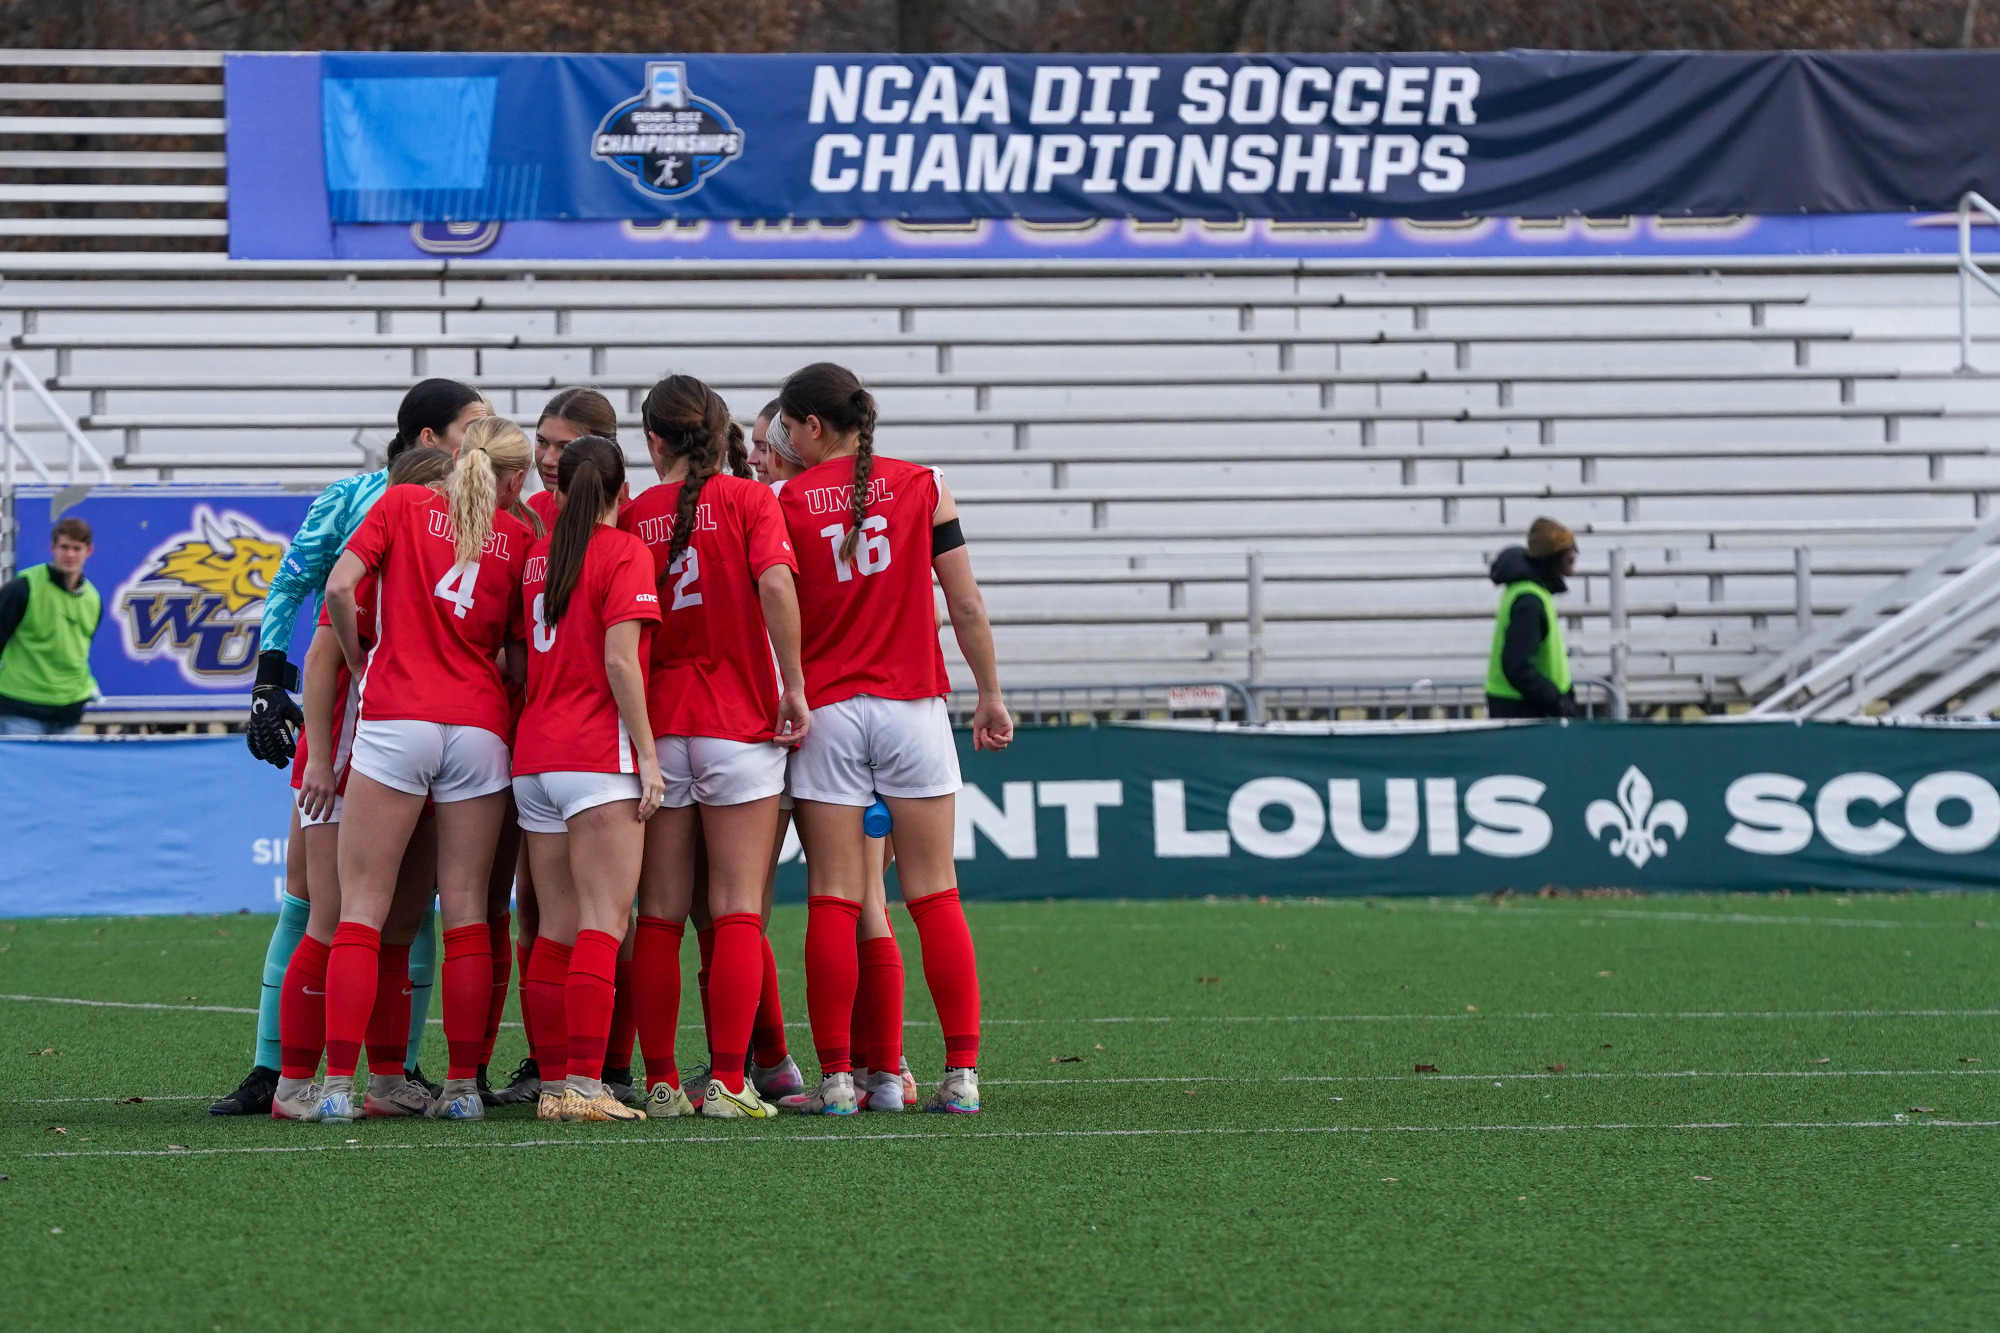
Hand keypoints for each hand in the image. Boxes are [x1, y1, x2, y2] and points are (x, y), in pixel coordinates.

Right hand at [245, 651, 300, 766]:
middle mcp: (263, 726)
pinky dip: (256, 751)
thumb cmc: (282, 701)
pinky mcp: (251, 728)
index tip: (293, 755)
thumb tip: (309, 734)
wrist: (264, 692)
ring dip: (268, 757)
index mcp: (275, 721)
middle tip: (284, 764)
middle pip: (270, 748)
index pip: (282, 741)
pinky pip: (252, 743)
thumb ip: (299, 722)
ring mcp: (255, 728)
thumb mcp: (293, 709)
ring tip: (276, 762)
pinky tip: (262, 757)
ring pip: (261, 748)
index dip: (288, 750)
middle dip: (277, 758)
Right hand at [298, 757, 337, 822]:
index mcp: (331, 790)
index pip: (330, 806)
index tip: (324, 820)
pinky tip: (300, 805)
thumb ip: (330, 792)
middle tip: (313, 818)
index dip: (327, 814)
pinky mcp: (307, 783)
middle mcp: (323, 790)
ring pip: (310, 802)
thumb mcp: (333, 782)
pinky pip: (303, 795)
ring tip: (306, 813)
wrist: (320, 761)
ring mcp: (315, 787)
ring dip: (308, 809)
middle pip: (319, 806)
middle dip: (316, 814)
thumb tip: (328, 802)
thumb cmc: (327, 772)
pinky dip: (301, 801)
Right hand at [636, 764, 665, 821]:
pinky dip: (643, 804)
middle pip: (656, 806)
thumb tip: (647, 797)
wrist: (648, 757)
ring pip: (652, 803)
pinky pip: (646, 797)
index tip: (645, 817)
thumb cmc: (648, 767)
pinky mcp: (648, 783)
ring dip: (645, 812)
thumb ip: (652, 788)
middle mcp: (660, 788)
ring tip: (639, 817)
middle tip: (641, 819)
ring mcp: (655, 786)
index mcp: (662, 788)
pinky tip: (639, 810)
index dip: (652, 812)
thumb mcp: (652, 780)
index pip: (658, 804)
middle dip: (648, 814)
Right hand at [773, 685, 810, 748]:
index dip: (783, 740)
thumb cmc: (788, 701)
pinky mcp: (806, 721)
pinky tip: (782, 736)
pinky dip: (792, 737)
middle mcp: (803, 725)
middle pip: (795, 740)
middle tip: (775, 741)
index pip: (792, 737)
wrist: (791, 691)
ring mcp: (805, 723)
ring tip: (777, 740)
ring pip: (798, 738)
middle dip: (784, 742)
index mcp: (798, 725)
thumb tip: (775, 735)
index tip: (774, 740)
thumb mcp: (782, 717)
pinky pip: (801, 734)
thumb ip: (780, 726)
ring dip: (787, 741)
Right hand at [971, 696, 1012, 750]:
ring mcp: (1004, 731)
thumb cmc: (982, 712)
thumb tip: (977, 750)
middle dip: (988, 745)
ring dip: (993, 743)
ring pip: (1002, 746)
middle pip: (997, 748)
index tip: (981, 733)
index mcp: (992, 735)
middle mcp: (999, 734)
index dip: (985, 744)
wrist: (988, 702)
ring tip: (987, 734)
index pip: (991, 747)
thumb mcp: (978, 728)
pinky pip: (1008, 739)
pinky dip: (1001, 740)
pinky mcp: (1009, 727)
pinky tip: (995, 736)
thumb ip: (977, 739)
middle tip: (983, 735)